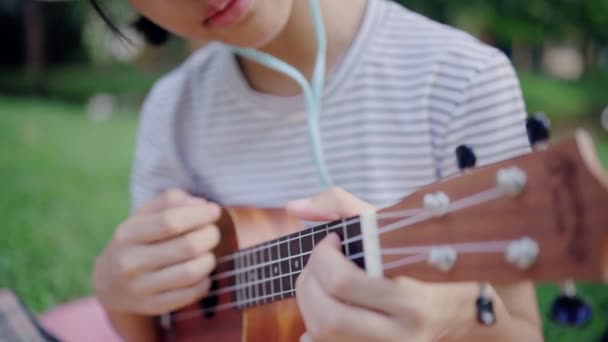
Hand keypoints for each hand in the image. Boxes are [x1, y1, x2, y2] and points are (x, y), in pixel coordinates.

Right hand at [92, 189, 221, 315]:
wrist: (109, 283)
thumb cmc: (136, 240)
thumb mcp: (143, 214)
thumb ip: (170, 201)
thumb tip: (200, 204)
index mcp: (128, 233)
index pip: (170, 222)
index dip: (199, 215)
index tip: (214, 211)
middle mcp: (130, 262)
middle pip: (187, 246)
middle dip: (210, 236)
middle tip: (212, 232)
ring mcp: (140, 287)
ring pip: (191, 272)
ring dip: (209, 259)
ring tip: (208, 253)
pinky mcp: (152, 306)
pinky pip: (190, 294)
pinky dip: (205, 281)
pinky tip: (202, 273)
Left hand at [287, 187, 475, 341]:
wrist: (464, 305)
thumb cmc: (425, 258)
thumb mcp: (393, 224)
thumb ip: (340, 205)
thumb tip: (293, 207)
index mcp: (412, 298)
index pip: (342, 283)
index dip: (322, 256)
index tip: (331, 241)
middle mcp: (403, 334)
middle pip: (327, 316)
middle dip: (308, 282)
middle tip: (319, 263)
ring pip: (323, 336)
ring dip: (308, 303)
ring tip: (321, 281)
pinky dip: (314, 331)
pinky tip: (325, 309)